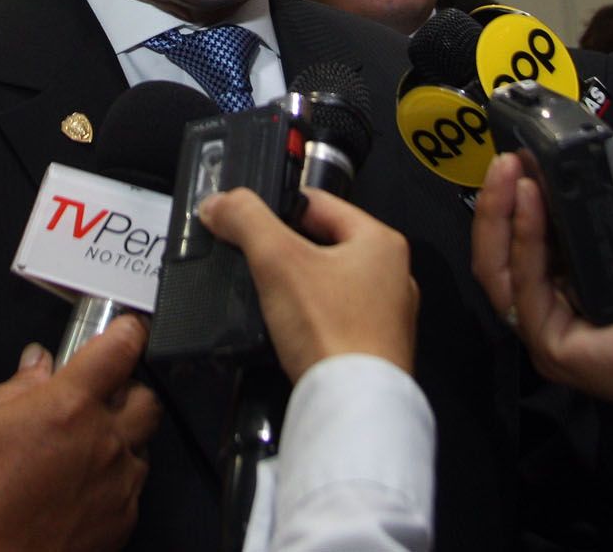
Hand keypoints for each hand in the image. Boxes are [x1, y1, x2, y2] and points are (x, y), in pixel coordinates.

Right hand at [0, 315, 160, 551]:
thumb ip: (13, 387)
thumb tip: (36, 368)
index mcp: (68, 406)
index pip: (121, 348)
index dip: (127, 332)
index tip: (125, 329)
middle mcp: (103, 442)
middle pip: (146, 397)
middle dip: (125, 390)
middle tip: (93, 398)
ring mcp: (117, 485)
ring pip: (141, 444)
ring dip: (119, 438)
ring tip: (78, 449)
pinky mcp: (121, 522)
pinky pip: (133, 486)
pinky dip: (114, 478)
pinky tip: (78, 486)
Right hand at [197, 187, 417, 381]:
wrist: (352, 408)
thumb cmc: (331, 332)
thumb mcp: (277, 261)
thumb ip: (246, 221)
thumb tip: (219, 203)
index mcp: (381, 242)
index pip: (318, 204)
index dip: (277, 207)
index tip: (246, 221)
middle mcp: (393, 276)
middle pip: (323, 245)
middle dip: (285, 252)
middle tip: (253, 262)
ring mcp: (387, 316)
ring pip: (329, 284)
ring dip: (298, 288)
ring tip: (268, 298)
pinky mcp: (375, 349)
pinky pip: (335, 320)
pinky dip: (310, 320)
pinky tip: (289, 331)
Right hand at [471, 153, 612, 431]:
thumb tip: (601, 160)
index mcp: (578, 290)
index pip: (528, 245)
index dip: (518, 203)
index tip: (521, 159)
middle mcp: (556, 312)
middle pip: (502, 256)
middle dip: (498, 203)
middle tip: (505, 158)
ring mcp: (549, 334)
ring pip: (499, 271)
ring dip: (500, 214)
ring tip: (508, 169)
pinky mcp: (552, 346)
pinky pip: (526, 287)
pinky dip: (523, 238)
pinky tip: (531, 198)